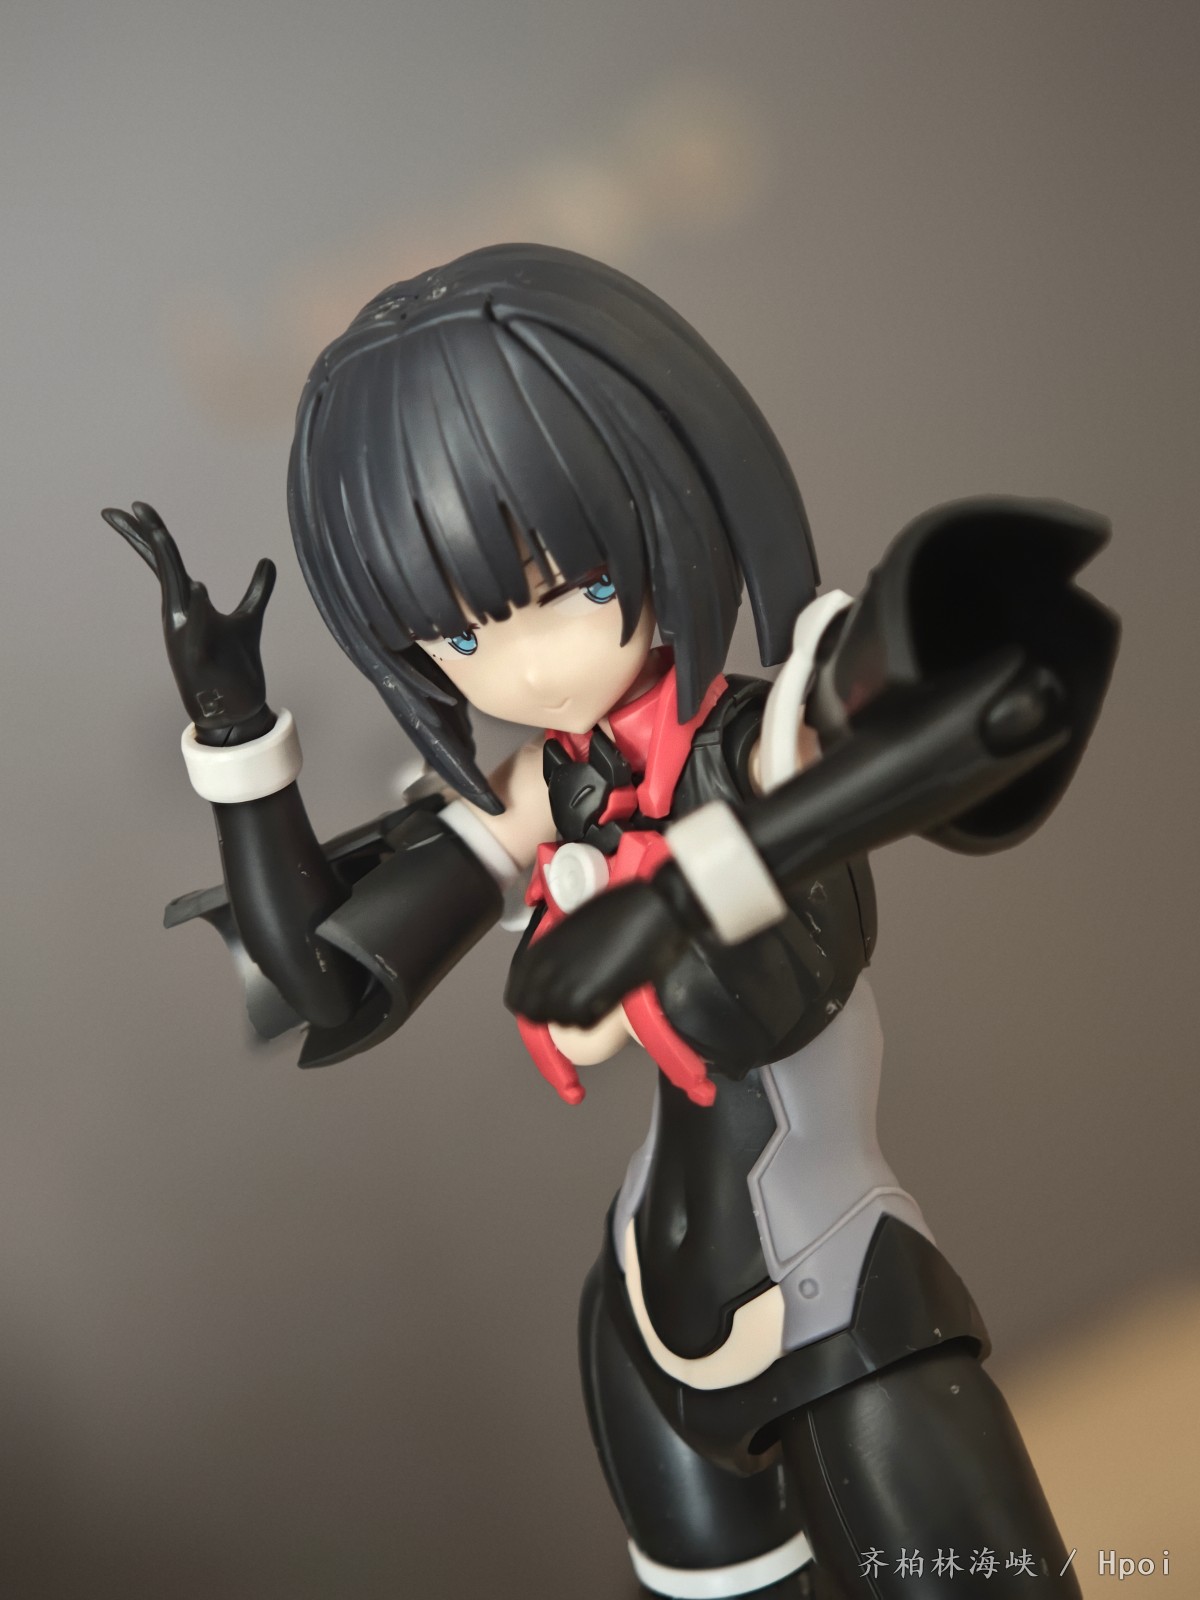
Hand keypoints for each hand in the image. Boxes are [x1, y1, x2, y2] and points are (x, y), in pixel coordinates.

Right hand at [102, 501, 275, 739]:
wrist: (235, 710)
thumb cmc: (235, 667)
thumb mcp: (249, 621)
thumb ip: (256, 591)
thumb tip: (267, 562)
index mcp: (187, 604)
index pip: (164, 562)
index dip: (149, 534)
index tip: (135, 506)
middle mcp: (180, 615)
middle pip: (162, 568)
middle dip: (147, 537)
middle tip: (133, 507)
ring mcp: (187, 637)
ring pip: (176, 593)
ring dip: (168, 563)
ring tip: (160, 533)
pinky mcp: (201, 659)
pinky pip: (199, 630)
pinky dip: (199, 610)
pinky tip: (200, 587)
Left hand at [504, 869, 701, 1027]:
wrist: (653, 912)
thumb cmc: (617, 909)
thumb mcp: (571, 928)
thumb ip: (554, 953)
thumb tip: (554, 971)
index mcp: (537, 951)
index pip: (515, 994)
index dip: (529, 999)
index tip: (546, 996)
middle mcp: (544, 973)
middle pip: (529, 1013)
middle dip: (546, 1011)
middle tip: (571, 1001)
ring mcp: (565, 989)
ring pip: (558, 1021)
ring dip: (572, 1014)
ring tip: (593, 994)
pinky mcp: (590, 1002)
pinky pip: (583, 1024)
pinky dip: (593, 1017)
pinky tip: (606, 997)